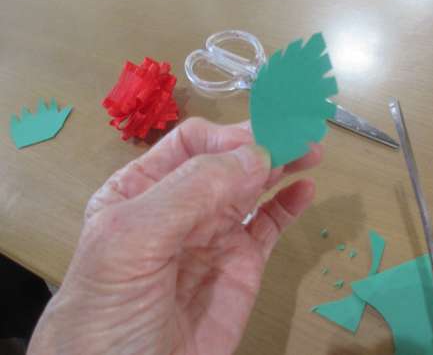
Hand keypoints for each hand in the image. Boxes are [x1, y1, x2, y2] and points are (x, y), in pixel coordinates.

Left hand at [28, 118, 321, 354]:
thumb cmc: (109, 312)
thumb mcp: (132, 240)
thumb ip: (190, 191)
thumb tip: (256, 154)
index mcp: (141, 189)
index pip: (189, 145)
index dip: (227, 137)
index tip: (261, 139)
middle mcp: (180, 206)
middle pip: (227, 160)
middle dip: (262, 142)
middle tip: (300, 131)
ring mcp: (214, 235)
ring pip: (253, 187)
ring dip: (282, 163)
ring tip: (311, 150)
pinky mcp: (242, 264)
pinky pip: (269, 225)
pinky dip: (289, 204)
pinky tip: (305, 188)